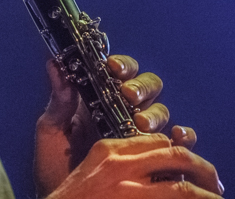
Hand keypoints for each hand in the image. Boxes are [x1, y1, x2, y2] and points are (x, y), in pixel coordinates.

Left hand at [34, 55, 204, 196]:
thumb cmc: (56, 170)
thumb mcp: (52, 134)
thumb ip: (58, 102)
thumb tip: (54, 65)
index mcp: (98, 101)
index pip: (117, 73)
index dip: (120, 65)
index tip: (112, 66)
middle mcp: (123, 113)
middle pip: (144, 87)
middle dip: (139, 86)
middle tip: (127, 95)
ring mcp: (141, 135)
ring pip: (160, 111)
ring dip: (154, 112)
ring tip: (141, 124)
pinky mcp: (156, 158)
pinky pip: (177, 142)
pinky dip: (183, 135)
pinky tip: (176, 136)